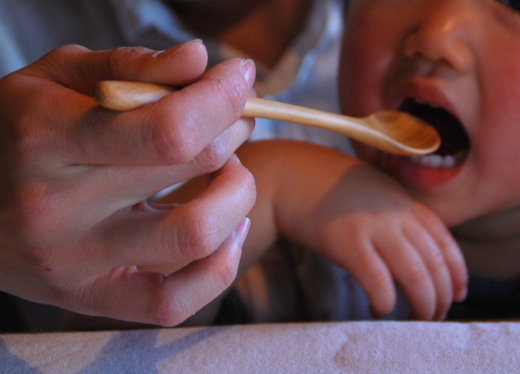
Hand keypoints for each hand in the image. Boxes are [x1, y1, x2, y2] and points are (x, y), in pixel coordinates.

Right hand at [0, 41, 256, 325]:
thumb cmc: (16, 128)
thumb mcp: (57, 78)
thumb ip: (130, 66)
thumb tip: (200, 60)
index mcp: (45, 137)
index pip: (167, 127)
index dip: (221, 99)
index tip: (239, 77)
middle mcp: (57, 206)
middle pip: (190, 167)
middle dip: (232, 131)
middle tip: (231, 119)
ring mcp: (74, 260)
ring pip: (195, 237)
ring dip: (236, 195)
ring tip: (229, 172)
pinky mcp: (90, 298)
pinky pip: (173, 303)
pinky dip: (220, 269)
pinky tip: (230, 233)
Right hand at [246, 140, 466, 320]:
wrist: (292, 174)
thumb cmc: (331, 186)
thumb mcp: (376, 191)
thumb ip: (399, 214)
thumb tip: (416, 249)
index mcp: (405, 202)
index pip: (446, 243)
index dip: (457, 274)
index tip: (458, 294)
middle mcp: (396, 214)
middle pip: (435, 264)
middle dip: (441, 296)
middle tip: (434, 316)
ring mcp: (373, 227)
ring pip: (415, 276)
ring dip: (422, 305)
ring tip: (417, 319)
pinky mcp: (347, 242)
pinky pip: (378, 281)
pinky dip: (385, 302)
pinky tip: (379, 309)